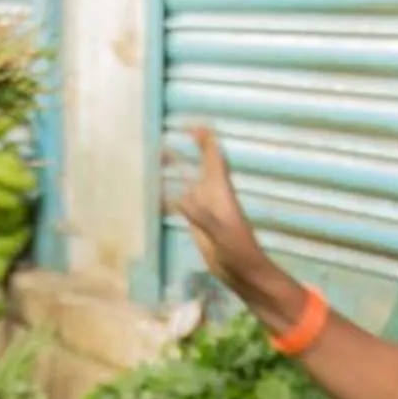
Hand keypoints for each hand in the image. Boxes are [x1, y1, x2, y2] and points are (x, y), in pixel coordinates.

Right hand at [165, 125, 269, 288]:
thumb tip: (181, 198)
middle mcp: (211, 194)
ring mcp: (204, 208)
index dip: (205, 140)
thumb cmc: (238, 251)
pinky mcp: (197, 223)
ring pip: (189, 180)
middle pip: (200, 164)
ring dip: (176, 168)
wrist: (243, 273)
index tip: (192, 125)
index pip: (214, 158)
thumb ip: (203, 216)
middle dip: (188, 147)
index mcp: (221, 192)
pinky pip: (180, 202)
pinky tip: (155, 191)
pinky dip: (168, 193)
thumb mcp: (222, 233)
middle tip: (167, 132)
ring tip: (157, 155)